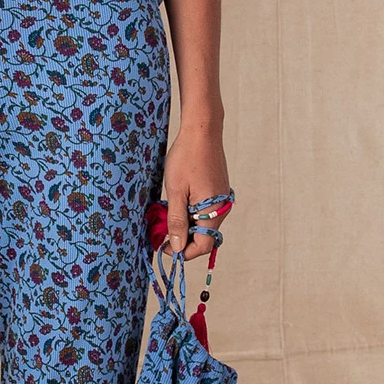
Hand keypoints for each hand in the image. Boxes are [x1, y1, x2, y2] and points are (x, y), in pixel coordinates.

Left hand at [161, 123, 229, 259]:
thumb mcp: (175, 191)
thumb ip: (176, 221)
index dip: (183, 252)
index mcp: (214, 212)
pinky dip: (191, 213)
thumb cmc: (187, 158)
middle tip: (160, 233)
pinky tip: (176, 203)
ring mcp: (221, 199)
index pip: (203, 246)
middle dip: (183, 239)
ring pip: (203, 223)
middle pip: (204, 237)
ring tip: (165, 215)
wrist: (202, 131)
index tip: (164, 248)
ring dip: (185, 225)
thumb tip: (177, 247)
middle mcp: (222, 209)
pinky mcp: (218, 191)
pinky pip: (205, 211)